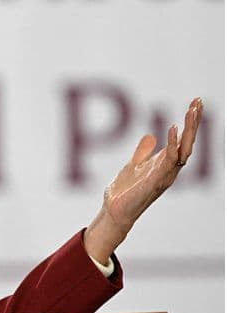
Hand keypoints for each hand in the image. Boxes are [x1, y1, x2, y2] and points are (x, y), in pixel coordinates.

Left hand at [84, 97, 202, 263]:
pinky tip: (173, 129)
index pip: (183, 139)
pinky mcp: (155, 181)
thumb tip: (150, 137)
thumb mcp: (133, 165)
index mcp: (165, 163)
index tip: (195, 102)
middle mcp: (169, 169)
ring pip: (184, 150)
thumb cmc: (125, 192)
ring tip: (191, 111)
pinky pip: (168, 160)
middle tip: (198, 101)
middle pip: (188, 142)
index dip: (189, 122)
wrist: (114, 211)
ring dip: (188, 130)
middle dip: (194, 122)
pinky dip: (173, 144)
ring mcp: (164, 175)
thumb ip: (143, 153)